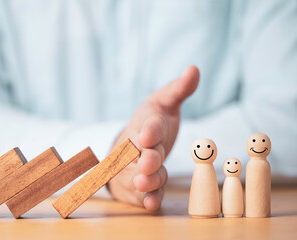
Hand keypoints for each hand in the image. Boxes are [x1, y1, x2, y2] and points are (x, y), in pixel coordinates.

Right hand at [107, 65, 199, 210]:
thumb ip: (178, 90)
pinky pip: (141, 194)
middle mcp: (136, 146)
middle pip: (138, 153)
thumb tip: (194, 69)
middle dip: (144, 158)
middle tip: (148, 163)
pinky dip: (146, 199)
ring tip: (146, 183)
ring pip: (137, 175)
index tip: (149, 134)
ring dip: (144, 181)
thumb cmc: (153, 122)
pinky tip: (151, 204)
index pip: (147, 125)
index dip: (148, 130)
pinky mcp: (137, 185)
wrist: (133, 144)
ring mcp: (134, 167)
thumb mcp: (165, 103)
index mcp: (146, 123)